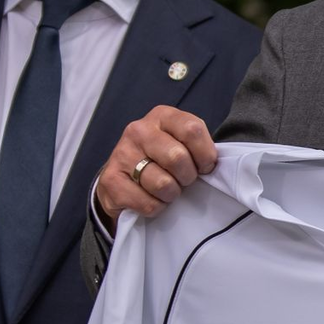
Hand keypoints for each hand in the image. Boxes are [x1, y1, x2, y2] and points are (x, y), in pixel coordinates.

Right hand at [95, 106, 216, 232]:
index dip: (205, 155)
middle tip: (183, 180)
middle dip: (188, 177)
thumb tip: (213, 165)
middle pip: (177, 158)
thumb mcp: (182, 143)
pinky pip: (148, 203)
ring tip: (167, 190)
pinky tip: (151, 198)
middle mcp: (139, 130)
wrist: (122, 179)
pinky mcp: (110, 180)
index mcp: (162, 116)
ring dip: (172, 194)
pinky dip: (156, 207)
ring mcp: (121, 154)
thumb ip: (198, 146)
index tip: (204, 167)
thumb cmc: (162, 160)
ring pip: (163, 184)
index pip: (193, 130)